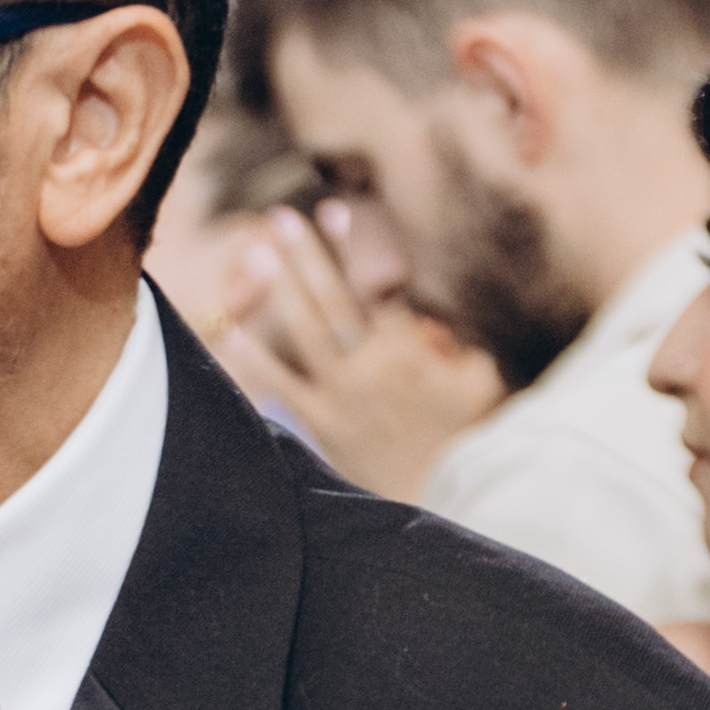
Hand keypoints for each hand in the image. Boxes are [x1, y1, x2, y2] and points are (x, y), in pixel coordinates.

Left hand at [208, 206, 508, 497]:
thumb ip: (456, 342)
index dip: (349, 248)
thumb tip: (425, 316)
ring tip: (254, 250)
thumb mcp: (480, 382)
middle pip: (331, 298)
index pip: (374, 285)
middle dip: (306, 254)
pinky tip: (229, 327)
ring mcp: (341, 394)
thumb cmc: (470, 440)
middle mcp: (369, 365)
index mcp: (409, 350)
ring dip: (280, 288)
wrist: (448, 499)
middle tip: (279, 217)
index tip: (332, 210)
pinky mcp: (321, 424)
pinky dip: (254, 356)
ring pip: (303, 330)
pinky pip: (281, 385)